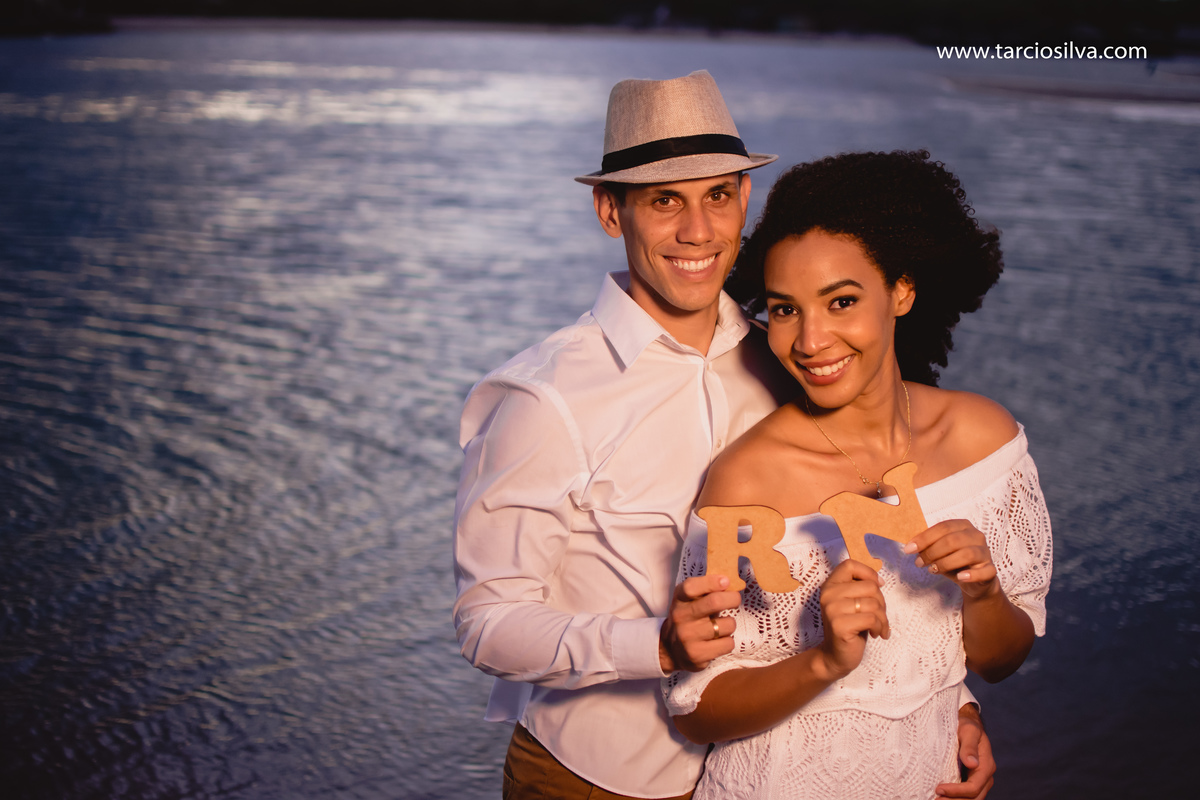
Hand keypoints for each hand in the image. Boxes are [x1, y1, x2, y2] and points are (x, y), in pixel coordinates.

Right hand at [659, 574, 741, 672]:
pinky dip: (727, 642)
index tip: (725, 581)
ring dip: (729, 625)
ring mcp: (688, 637)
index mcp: (679, 600)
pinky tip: (717, 641)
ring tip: (720, 627)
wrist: (671, 649)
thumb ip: (706, 590)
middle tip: (735, 600)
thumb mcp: (690, 600)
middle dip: (732, 599)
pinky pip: (728, 644)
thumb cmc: (688, 619)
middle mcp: (681, 617)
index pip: (691, 587)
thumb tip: (730, 580)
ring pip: (727, 625)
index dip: (711, 582)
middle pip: (714, 602)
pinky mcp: (697, 655)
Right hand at [814, 559, 888, 680]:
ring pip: (873, 604)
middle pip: (869, 586)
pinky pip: (871, 619)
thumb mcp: (852, 603)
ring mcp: (832, 610)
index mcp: (830, 585)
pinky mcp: (840, 625)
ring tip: (879, 627)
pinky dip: (879, 627)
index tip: (877, 586)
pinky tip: (876, 634)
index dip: (868, 573)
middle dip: (881, 602)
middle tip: (879, 615)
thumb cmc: (849, 627)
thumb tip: (879, 580)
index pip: (849, 565)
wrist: (835, 656)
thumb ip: (860, 588)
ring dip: (883, 618)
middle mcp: (828, 594)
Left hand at [905, 520, 998, 599]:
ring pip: (966, 554)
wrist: (973, 581)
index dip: (924, 538)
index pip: (943, 527)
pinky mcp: (990, 569)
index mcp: (963, 526)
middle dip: (932, 552)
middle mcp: (976, 536)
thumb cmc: (954, 562)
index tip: (909, 549)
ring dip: (945, 563)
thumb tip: (910, 546)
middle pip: (952, 540)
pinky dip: (971, 575)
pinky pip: (984, 571)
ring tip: (933, 570)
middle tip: (919, 562)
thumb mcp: (939, 551)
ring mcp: (985, 552)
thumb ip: (928, 546)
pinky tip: (960, 577)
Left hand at [936, 702, 994, 797]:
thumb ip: (969, 746)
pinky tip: (941, 796)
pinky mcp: (971, 780)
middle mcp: (985, 776)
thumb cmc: (967, 725)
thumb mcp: (968, 731)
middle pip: (973, 798)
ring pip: (971, 799)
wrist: (968, 723)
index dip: (957, 791)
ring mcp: (979, 780)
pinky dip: (955, 798)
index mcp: (987, 766)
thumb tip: (971, 763)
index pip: (973, 787)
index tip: (939, 789)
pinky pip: (966, 795)